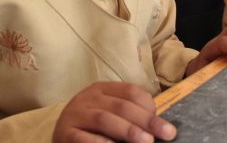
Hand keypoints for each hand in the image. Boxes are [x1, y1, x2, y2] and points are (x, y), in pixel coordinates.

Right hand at [53, 82, 175, 142]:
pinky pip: (84, 139)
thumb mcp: (109, 114)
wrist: (61, 137)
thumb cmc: (91, 127)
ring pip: (105, 119)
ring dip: (128, 131)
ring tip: (147, 142)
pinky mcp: (64, 134)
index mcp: (101, 89)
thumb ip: (128, 115)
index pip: (130, 92)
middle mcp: (87, 98)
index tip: (165, 125)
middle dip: (146, 121)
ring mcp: (74, 115)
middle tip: (165, 134)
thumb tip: (158, 127)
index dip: (150, 107)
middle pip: (121, 106)